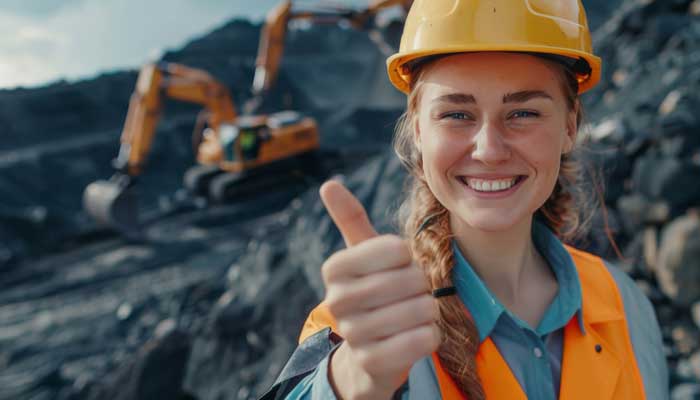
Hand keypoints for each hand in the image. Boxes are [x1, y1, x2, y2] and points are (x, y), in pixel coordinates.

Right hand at [319, 180, 440, 399]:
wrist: (367, 353)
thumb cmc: (373, 293)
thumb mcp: (362, 256)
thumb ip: (350, 219)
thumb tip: (328, 183)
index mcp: (334, 268)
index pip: (396, 249)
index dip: (408, 258)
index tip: (398, 267)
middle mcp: (336, 300)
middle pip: (410, 279)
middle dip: (422, 286)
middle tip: (412, 294)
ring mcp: (353, 334)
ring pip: (419, 309)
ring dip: (428, 311)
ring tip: (414, 314)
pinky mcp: (373, 362)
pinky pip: (422, 340)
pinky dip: (431, 336)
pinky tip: (419, 335)